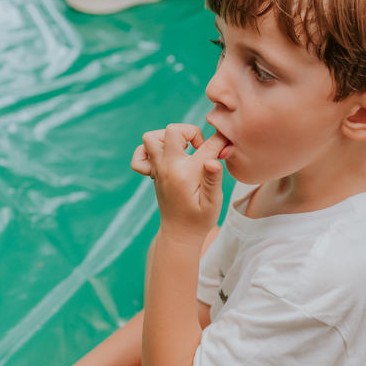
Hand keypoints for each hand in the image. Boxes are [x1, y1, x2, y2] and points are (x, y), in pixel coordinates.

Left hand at [131, 124, 226, 243]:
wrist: (180, 234)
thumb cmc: (200, 219)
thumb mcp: (213, 201)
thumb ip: (214, 179)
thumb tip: (213, 161)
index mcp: (185, 173)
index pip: (206, 146)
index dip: (221, 142)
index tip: (225, 151)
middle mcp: (167, 168)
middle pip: (172, 130)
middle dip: (190, 132)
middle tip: (200, 149)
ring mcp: (157, 170)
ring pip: (151, 137)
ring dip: (168, 137)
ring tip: (183, 149)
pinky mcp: (153, 174)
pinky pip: (140, 156)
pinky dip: (148, 150)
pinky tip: (164, 157)